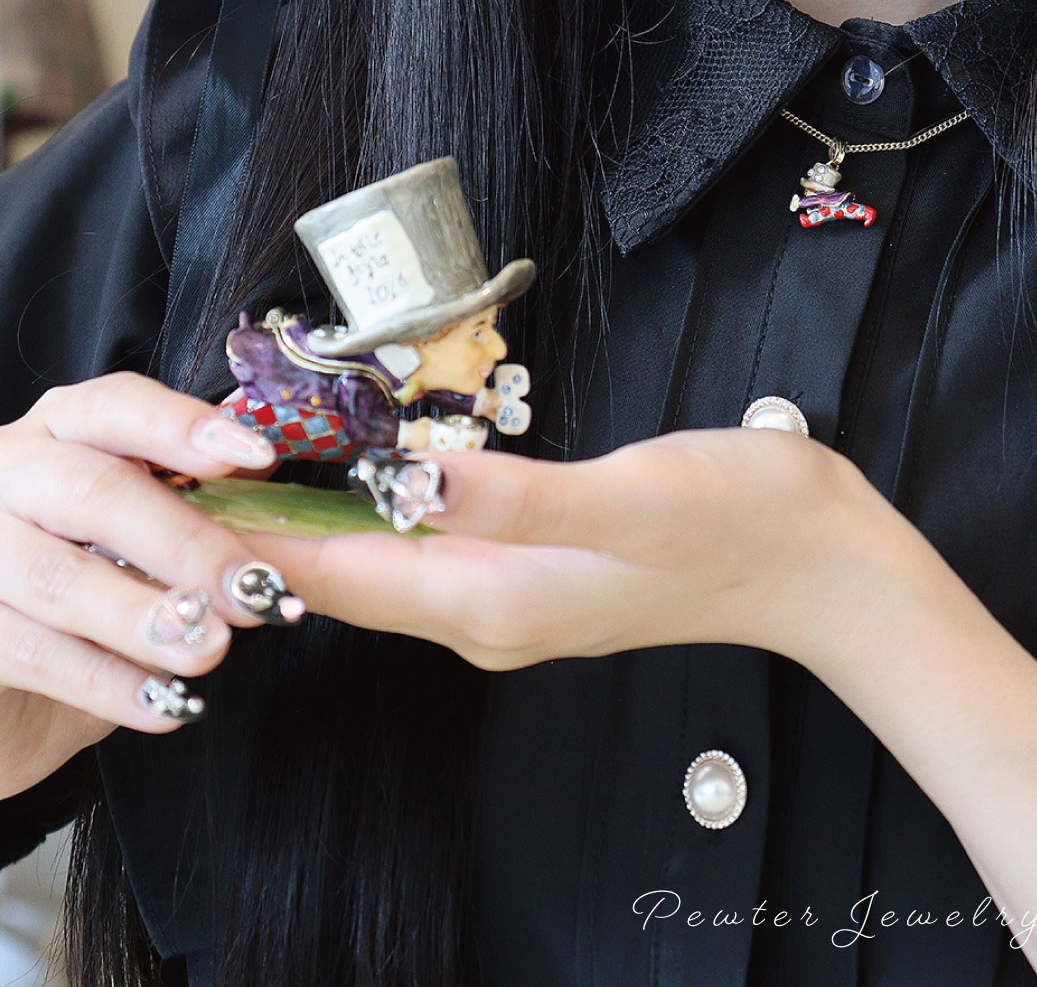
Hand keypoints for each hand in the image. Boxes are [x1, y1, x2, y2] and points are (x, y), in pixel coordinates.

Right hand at [0, 372, 303, 800]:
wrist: (8, 693)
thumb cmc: (90, 595)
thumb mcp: (147, 539)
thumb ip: (200, 499)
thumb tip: (267, 474)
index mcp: (61, 435)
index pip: (117, 407)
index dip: (183, 427)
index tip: (256, 456)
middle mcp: (6, 473)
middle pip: (92, 491)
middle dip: (184, 543)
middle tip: (253, 590)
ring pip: (56, 576)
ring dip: (146, 618)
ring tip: (211, 649)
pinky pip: (26, 649)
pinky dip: (104, 681)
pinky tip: (165, 704)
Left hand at [243, 427, 935, 671]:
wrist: (816, 563)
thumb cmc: (736, 521)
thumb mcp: (630, 498)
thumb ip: (517, 496)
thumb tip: (406, 478)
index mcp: (495, 600)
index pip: (341, 575)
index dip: (258, 530)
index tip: (188, 478)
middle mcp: (489, 612)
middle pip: (350, 576)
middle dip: (272, 525)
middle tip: (202, 455)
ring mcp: (514, 598)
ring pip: (386, 563)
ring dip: (321, 519)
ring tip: (257, 459)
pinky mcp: (539, 572)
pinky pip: (430, 549)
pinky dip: (380, 514)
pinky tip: (366, 476)